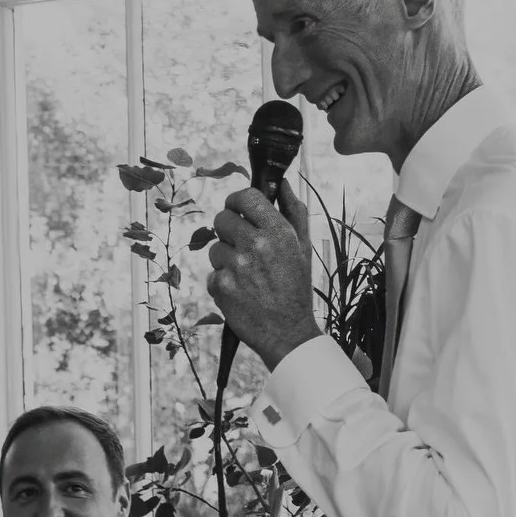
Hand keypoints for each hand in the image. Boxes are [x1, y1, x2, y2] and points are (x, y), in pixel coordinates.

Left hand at [205, 175, 318, 370]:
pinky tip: (240, 292)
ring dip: (226, 259)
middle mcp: (255, 245)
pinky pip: (212, 273)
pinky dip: (223, 282)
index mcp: (278, 231)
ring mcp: (235, 266)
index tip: (237, 208)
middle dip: (228, 229)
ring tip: (246, 276)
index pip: (245, 197)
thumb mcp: (304, 247)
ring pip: (215, 248)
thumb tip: (284, 183)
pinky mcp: (220, 287)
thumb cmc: (297, 288)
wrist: (288, 333)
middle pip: (222, 219)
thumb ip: (294, 211)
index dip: (237, 200)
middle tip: (241, 245)